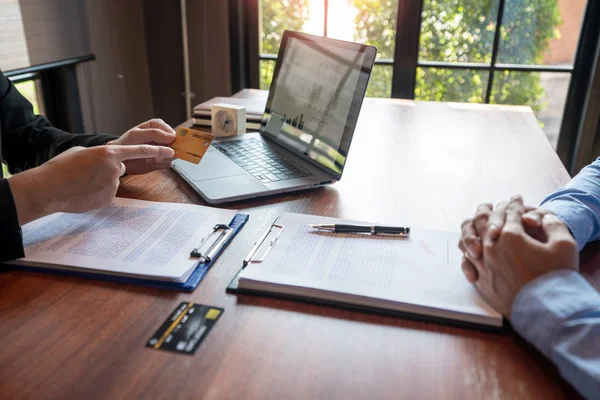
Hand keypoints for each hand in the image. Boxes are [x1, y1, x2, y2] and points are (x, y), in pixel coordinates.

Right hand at [8, 144, 173, 224]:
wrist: (49, 189)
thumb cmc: (61, 169)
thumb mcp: (81, 152)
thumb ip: (99, 154)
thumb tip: (104, 159)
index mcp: (109, 152)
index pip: (140, 150)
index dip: (157, 150)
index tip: (170, 150)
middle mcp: (115, 168)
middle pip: (120, 168)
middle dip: (108, 170)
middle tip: (90, 175)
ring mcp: (113, 185)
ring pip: (112, 182)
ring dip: (100, 183)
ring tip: (81, 184)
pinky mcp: (109, 198)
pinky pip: (107, 194)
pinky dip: (98, 194)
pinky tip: (84, 194)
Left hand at [107, 118, 175, 174]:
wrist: (119, 158)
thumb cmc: (125, 143)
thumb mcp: (136, 135)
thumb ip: (154, 134)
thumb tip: (172, 137)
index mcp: (158, 126)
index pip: (172, 132)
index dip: (171, 140)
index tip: (165, 146)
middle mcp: (163, 136)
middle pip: (176, 144)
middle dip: (166, 151)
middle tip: (154, 154)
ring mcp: (164, 148)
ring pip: (173, 155)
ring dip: (162, 158)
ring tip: (149, 158)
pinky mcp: (163, 159)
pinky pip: (168, 163)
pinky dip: (160, 164)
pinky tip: (150, 162)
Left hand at [461, 197, 578, 316]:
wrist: (546, 311)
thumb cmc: (556, 278)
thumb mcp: (564, 245)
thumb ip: (553, 225)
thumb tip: (542, 218)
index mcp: (510, 235)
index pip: (510, 213)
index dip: (515, 203)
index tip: (516, 199)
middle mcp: (491, 247)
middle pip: (482, 221)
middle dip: (488, 210)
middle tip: (491, 206)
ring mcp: (483, 264)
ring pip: (468, 240)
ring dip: (473, 229)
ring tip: (477, 224)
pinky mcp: (481, 280)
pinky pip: (466, 261)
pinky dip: (467, 252)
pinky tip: (472, 250)